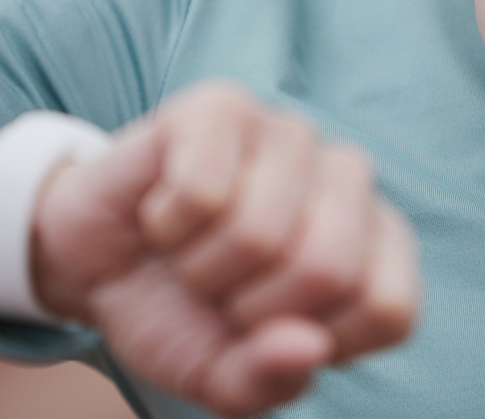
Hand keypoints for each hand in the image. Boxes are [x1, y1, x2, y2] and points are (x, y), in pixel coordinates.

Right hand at [29, 83, 420, 417]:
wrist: (96, 265)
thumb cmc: (179, 315)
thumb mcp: (222, 379)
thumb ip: (271, 379)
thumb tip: (309, 348)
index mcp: (377, 246)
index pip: (388, 310)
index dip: (313, 341)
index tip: (270, 329)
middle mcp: (349, 179)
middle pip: (326, 269)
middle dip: (250, 306)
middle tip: (220, 289)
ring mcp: (290, 135)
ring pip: (258, 231)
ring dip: (202, 266)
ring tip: (191, 249)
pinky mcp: (225, 106)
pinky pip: (203, 190)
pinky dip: (167, 222)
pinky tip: (165, 211)